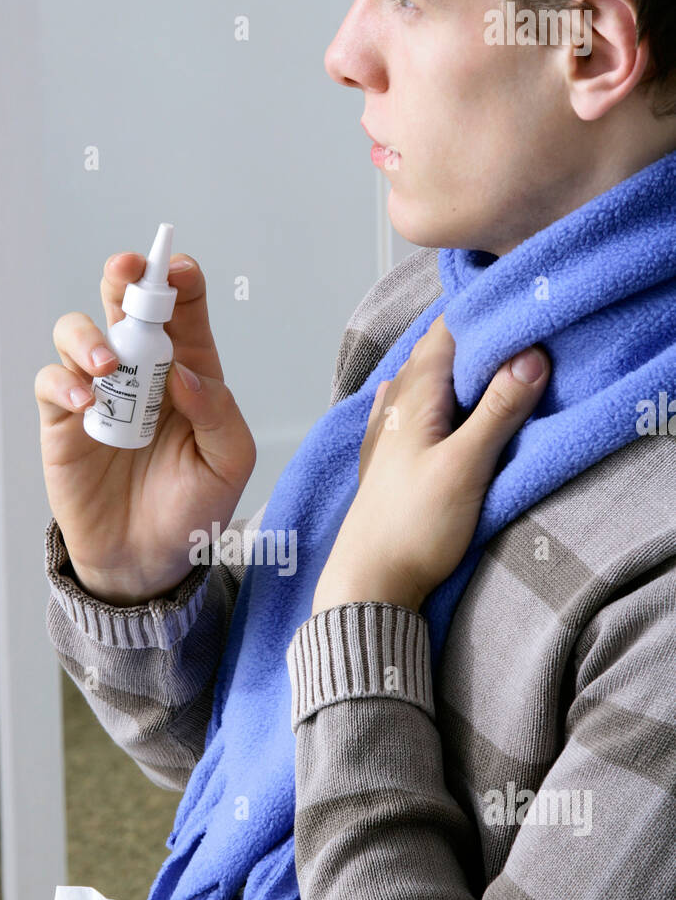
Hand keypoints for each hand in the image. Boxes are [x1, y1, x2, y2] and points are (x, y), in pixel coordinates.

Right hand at [35, 252, 255, 604]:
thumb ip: (218, 411)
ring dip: (88, 335)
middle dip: (123, 277)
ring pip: (77, 333)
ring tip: (107, 364)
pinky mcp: (64, 422)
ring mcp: (99, 393)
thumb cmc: (194, 508)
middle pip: (123, 301)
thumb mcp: (229, 462)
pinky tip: (87, 405)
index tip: (177, 271)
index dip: (179, 279)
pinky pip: (52, 383)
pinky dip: (64, 384)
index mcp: (188, 370)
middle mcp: (140, 371)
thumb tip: (182, 372)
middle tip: (125, 272)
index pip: (183, 308)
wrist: (149, 559)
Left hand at [311, 315, 550, 616]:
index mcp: (414, 394)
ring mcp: (387, 432)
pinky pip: (415, 411)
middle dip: (480, 344)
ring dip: (460, 374)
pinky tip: (440, 406)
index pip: (450, 329)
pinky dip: (439, 402)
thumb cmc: (413, 528)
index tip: (527, 315)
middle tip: (527, 343)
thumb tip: (531, 356)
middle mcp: (395, 404)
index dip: (487, 315)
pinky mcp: (389, 461)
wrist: (369, 584)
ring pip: (426, 382)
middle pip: (440, 353)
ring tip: (499, 373)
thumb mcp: (466, 465)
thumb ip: (498, 410)